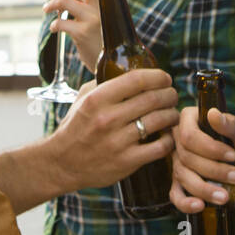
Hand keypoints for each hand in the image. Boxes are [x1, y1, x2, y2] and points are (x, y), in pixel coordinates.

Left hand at [43, 0, 102, 70]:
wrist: (116, 65)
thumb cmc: (107, 36)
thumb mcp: (104, 14)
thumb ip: (92, 1)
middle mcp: (105, 4)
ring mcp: (95, 18)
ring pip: (64, 0)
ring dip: (50, 4)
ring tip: (46, 9)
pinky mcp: (83, 33)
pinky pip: (60, 23)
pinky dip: (54, 25)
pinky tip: (55, 29)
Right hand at [47, 69, 179, 191]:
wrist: (62, 164)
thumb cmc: (74, 128)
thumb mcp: (82, 99)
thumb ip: (103, 84)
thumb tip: (127, 70)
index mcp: (98, 99)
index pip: (137, 79)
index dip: (158, 76)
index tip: (165, 78)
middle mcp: (108, 118)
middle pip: (153, 98)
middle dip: (169, 94)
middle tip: (172, 95)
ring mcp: (118, 141)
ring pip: (160, 121)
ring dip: (172, 114)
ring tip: (172, 113)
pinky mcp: (127, 162)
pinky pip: (160, 147)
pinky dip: (169, 140)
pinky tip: (168, 136)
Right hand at [170, 105, 234, 212]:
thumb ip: (232, 122)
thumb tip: (213, 114)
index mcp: (190, 120)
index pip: (189, 135)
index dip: (210, 148)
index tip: (233, 156)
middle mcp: (180, 140)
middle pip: (186, 157)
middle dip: (213, 170)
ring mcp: (179, 163)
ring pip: (183, 176)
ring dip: (204, 188)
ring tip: (225, 196)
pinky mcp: (181, 183)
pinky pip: (176, 195)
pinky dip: (185, 202)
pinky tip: (200, 206)